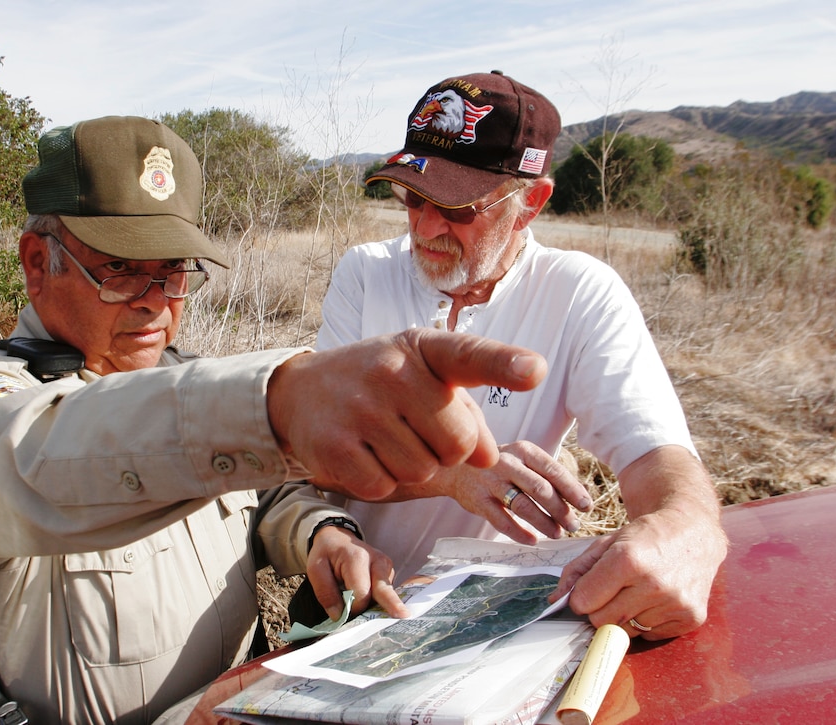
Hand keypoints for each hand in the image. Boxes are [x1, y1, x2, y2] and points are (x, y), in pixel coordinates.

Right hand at [267, 329, 546, 500]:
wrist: (301, 392)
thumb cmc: (380, 384)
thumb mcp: (423, 377)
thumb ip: (467, 410)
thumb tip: (489, 458)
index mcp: (422, 348)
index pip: (469, 355)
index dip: (505, 364)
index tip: (534, 371)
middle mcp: (391, 372)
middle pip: (458, 443)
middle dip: (447, 450)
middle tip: (416, 429)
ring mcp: (360, 409)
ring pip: (423, 470)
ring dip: (412, 466)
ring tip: (385, 438)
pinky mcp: (335, 446)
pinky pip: (386, 486)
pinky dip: (381, 480)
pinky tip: (364, 453)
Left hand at [305, 525, 407, 619]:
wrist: (337, 538)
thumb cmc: (326, 554)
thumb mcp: (315, 569)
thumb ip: (325, 592)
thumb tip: (339, 616)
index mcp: (357, 558)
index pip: (361, 593)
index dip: (353, 608)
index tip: (343, 614)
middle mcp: (377, 560)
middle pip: (384, 590)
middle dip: (391, 605)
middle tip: (404, 616)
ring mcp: (386, 566)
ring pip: (386, 594)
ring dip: (378, 606)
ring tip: (373, 609)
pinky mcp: (389, 572)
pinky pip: (386, 592)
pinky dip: (381, 601)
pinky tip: (377, 606)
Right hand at [383, 442, 593, 543]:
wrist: (456, 468)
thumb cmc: (501, 466)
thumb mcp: (524, 461)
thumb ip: (548, 475)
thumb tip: (580, 499)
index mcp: (523, 450)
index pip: (553, 471)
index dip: (572, 490)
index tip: (586, 507)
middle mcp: (507, 463)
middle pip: (541, 489)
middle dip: (561, 510)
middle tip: (573, 525)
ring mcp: (490, 482)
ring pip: (523, 506)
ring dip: (544, 523)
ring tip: (557, 534)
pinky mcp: (478, 500)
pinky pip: (502, 521)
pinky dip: (519, 533)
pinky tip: (532, 540)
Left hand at [548, 447, 727, 638]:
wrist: (693, 531)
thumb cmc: (644, 536)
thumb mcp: (606, 543)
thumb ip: (576, 571)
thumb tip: (554, 601)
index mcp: (628, 559)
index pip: (583, 602)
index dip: (581, 596)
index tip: (588, 588)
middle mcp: (654, 584)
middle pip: (601, 621)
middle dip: (599, 608)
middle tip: (613, 591)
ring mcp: (675, 603)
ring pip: (626, 631)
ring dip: (625, 615)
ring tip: (638, 591)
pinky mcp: (691, 618)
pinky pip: (651, 635)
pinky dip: (647, 621)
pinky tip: (656, 599)